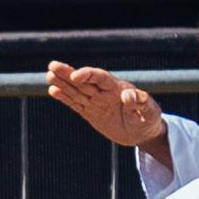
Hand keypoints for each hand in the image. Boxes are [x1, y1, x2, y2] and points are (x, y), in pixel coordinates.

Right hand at [46, 62, 167, 149]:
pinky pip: (76, 104)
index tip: (75, 77)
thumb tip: (128, 95)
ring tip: (48, 75)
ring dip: (62, 83)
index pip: (100, 77)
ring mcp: (96, 102)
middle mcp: (104, 92)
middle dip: (68, 73)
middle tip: (52, 66)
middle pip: (84, 81)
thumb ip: (140, 102)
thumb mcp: (150, 112)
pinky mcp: (91, 113)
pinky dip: (65, 98)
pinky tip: (53, 90)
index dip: (88, 75)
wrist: (144, 132)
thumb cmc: (150, 119)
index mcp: (118, 88)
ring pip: (76, 91)